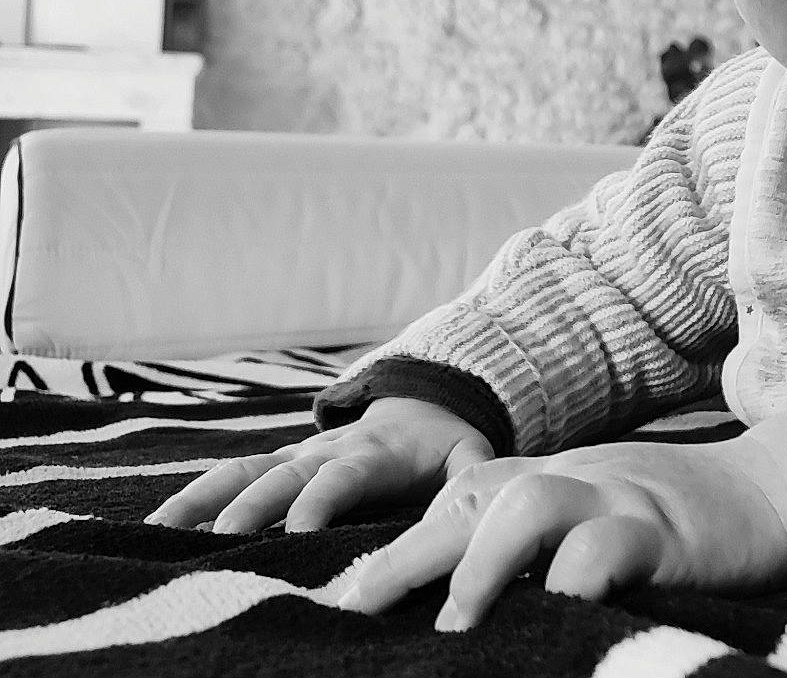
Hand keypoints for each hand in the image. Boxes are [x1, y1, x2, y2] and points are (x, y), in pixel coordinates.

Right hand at [145, 396, 492, 534]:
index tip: (299, 531)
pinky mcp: (276, 463)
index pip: (343, 477)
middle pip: (281, 476)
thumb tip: (470, 504)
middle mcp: (325, 451)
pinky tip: (158, 525)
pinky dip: (194, 497)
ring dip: (204, 499)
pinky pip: (230, 476)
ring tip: (163, 532)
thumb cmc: (445, 444)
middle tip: (219, 542)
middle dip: (250, 507)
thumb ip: (471, 476)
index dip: (320, 501)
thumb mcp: (470, 454)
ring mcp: (295, 455)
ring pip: (244, 472)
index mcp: (373, 453)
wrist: (424, 401)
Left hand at [335, 441, 786, 630]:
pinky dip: (569, 586)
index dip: (407, 539)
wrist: (783, 491)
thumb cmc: (690, 519)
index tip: (355, 596)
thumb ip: (550, 537)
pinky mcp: (663, 534)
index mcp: (559, 475)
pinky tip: (553, 621)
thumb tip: (475, 599)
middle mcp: (578, 479)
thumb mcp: (608, 509)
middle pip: (472, 498)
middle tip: (352, 611)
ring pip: (528, 502)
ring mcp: (620, 500)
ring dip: (479, 566)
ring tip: (454, 627)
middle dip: (405, 557)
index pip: (464, 489)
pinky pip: (603, 550)